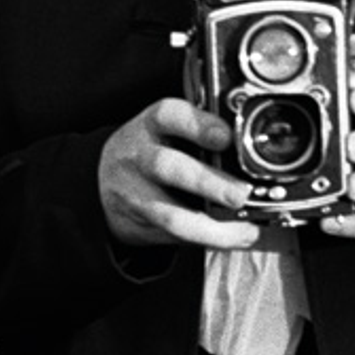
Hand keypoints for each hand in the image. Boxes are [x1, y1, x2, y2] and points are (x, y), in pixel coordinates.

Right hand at [98, 97, 261, 248]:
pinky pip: (175, 236)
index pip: (169, 116)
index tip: (226, 136)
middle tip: (240, 194)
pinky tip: (236, 237)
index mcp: (151, 124)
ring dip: (211, 225)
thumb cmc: (151, 149)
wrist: (103, 182)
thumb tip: (252, 147)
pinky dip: (210, 239)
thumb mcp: (165, 128)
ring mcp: (136, 193)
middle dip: (207, 182)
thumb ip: (200, 132)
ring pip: (169, 213)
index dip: (198, 125)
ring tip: (244, 228)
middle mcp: (139, 156)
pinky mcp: (141, 223)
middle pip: (167, 167)